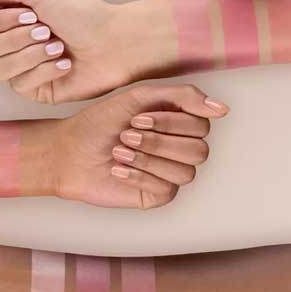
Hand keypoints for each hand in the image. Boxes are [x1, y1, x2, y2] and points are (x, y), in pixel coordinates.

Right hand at [0, 0, 137, 102]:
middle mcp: (9, 44)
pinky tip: (65, 63)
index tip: (29, 13)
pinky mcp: (34, 91)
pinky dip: (44, 70)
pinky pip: (18, 85)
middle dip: (15, 38)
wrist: (115, 41)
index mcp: (7, 18)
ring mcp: (20, 70)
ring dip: (30, 55)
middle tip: (45, 29)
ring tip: (58, 46)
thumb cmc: (82, 12)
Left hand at [50, 84, 227, 208]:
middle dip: (158, 142)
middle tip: (126, 135)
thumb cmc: (99, 122)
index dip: (170, 123)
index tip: (138, 118)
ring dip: (147, 159)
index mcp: (177, 122)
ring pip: (185, 172)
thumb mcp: (139, 96)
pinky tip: (117, 170)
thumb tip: (222, 109)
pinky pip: (166, 189)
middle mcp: (179, 147)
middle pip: (199, 151)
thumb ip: (183, 96)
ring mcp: (170, 173)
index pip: (201, 125)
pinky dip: (138, 176)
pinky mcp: (157, 195)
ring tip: (119, 152)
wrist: (68, 151)